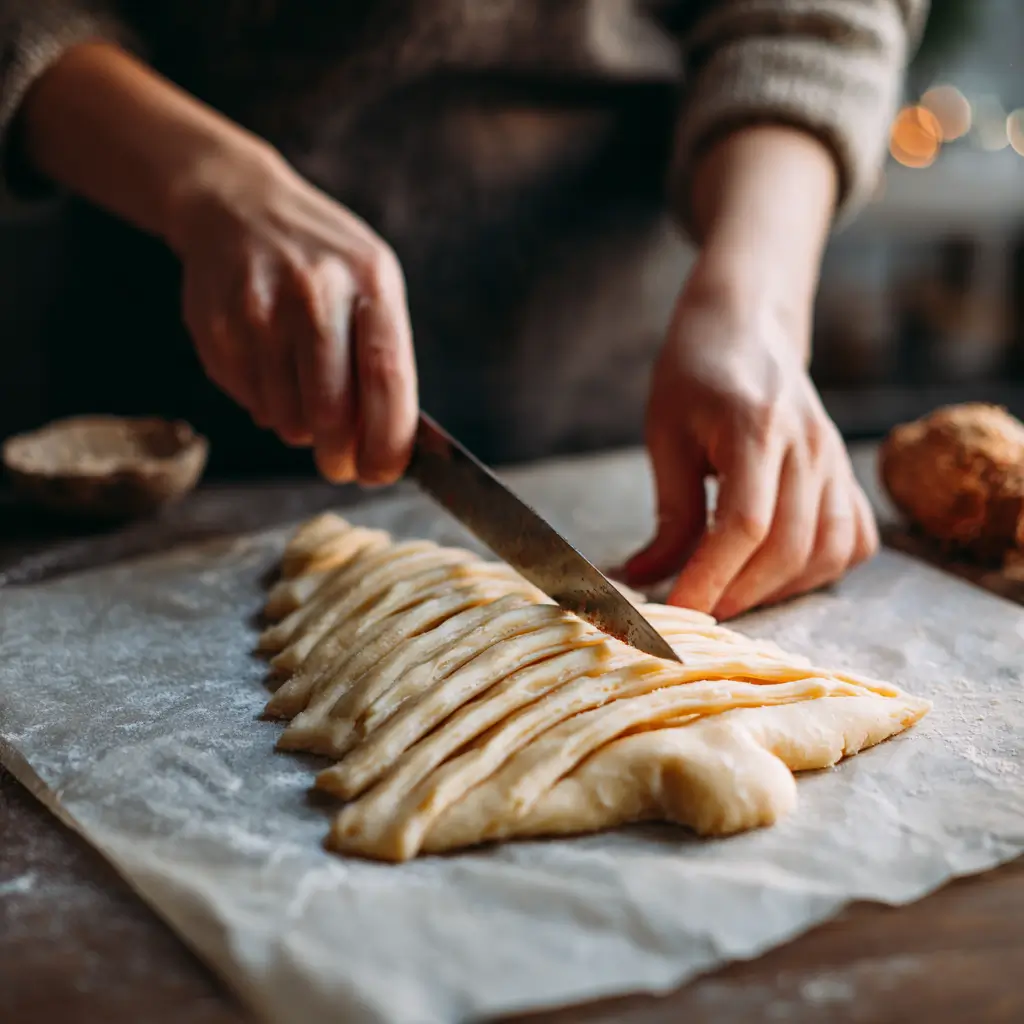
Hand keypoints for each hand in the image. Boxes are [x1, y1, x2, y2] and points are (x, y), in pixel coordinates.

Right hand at [169, 146, 416, 483]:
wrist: (236, 205)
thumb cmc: (324, 260)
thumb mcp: (372, 283)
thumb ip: (385, 357)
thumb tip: (389, 445)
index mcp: (369, 281)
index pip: (386, 377)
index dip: (388, 439)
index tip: (383, 471)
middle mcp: (314, 291)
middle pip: (332, 409)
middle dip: (340, 456)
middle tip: (342, 466)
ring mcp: (259, 309)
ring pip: (288, 417)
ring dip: (303, 429)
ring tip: (306, 397)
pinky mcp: (216, 327)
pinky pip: (251, 402)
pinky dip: (268, 407)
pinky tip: (271, 370)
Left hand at [623, 276, 877, 618]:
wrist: (749, 327)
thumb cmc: (696, 373)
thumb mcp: (666, 434)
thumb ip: (669, 513)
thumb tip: (647, 580)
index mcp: (756, 427)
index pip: (744, 525)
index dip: (710, 578)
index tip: (676, 611)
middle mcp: (810, 446)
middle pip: (789, 548)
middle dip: (739, 594)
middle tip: (695, 612)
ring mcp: (837, 460)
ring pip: (829, 552)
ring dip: (779, 590)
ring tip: (731, 595)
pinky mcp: (847, 473)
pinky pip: (855, 540)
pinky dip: (821, 570)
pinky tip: (778, 574)